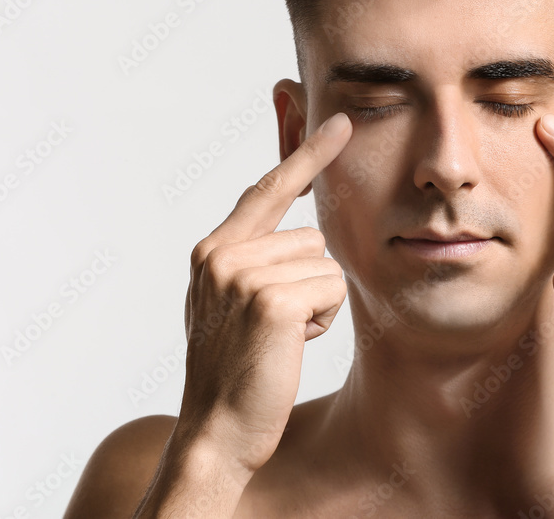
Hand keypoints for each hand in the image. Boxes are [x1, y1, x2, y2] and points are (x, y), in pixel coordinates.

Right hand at [176, 112, 351, 481]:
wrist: (216, 431)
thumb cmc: (234, 369)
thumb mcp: (232, 302)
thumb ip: (254, 257)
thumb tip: (300, 229)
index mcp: (213, 250)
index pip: (268, 189)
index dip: (307, 154)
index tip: (340, 121)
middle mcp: (221, 254)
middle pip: (312, 238)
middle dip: (310, 282)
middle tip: (278, 327)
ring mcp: (242, 275)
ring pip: (326, 264)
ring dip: (318, 303)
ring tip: (281, 338)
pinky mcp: (270, 300)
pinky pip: (332, 289)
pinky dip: (323, 320)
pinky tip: (290, 346)